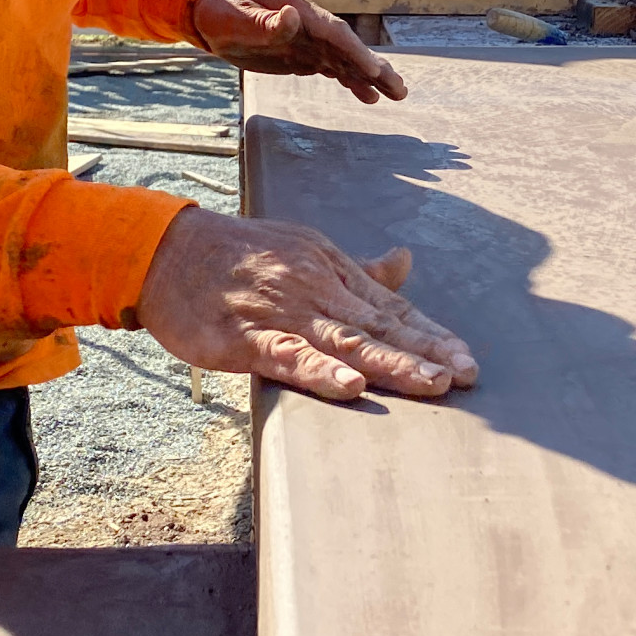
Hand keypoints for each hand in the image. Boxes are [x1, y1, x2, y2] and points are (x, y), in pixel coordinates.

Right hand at [136, 206, 476, 401]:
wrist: (167, 251)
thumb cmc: (239, 253)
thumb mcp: (305, 249)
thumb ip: (357, 268)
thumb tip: (405, 261)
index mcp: (332, 271)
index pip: (391, 308)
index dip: (430, 333)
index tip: (466, 357)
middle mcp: (315, 290)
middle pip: (379, 327)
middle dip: (426, 352)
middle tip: (468, 375)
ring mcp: (281, 313)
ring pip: (346, 342)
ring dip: (391, 364)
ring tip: (431, 382)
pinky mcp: (244, 337)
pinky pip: (288, 355)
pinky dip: (320, 370)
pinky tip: (350, 386)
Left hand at [191, 0, 404, 103]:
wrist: (210, 14)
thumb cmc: (222, 12)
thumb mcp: (237, 17)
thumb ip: (264, 21)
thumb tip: (291, 16)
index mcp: (298, 10)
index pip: (334, 32)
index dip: (355, 51)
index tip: (375, 70)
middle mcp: (310, 24)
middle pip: (348, 46)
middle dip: (375, 67)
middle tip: (400, 88)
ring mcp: (309, 41)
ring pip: (345, 60)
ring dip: (371, 77)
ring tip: (397, 95)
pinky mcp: (303, 55)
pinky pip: (332, 68)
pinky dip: (351, 81)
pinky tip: (368, 96)